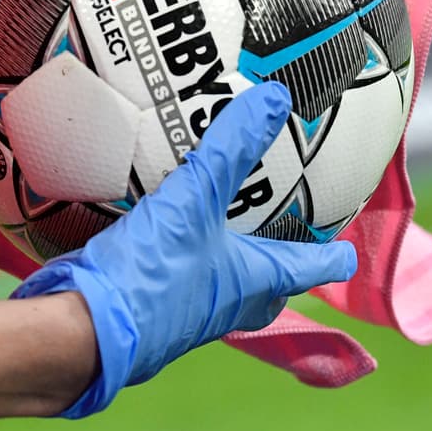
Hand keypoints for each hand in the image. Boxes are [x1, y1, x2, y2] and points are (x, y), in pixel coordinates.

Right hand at [12, 81, 357, 417]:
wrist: (82, 331)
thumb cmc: (152, 275)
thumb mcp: (193, 200)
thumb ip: (230, 149)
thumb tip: (275, 99)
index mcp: (251, 282)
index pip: (308, 268)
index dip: (332, 256)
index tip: (349, 251)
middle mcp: (224, 305)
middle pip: (267, 290)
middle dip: (280, 271)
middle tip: (287, 244)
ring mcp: (184, 313)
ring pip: (221, 290)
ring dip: (228, 264)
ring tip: (222, 232)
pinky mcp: (146, 309)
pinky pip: (175, 282)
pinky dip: (179, 260)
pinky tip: (158, 236)